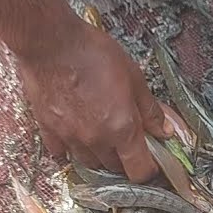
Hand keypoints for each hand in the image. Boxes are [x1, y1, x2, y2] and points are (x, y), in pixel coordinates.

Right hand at [21, 22, 169, 181]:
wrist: (51, 42)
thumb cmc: (92, 53)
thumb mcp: (134, 77)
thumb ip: (150, 110)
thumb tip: (164, 130)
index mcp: (122, 128)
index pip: (139, 171)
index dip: (148, 170)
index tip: (151, 163)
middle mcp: (96, 139)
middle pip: (114, 168)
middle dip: (124, 159)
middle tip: (128, 141)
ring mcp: (70, 137)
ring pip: (89, 162)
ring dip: (99, 155)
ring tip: (103, 136)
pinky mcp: (48, 130)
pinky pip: (61, 152)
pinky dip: (70, 149)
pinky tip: (76, 135)